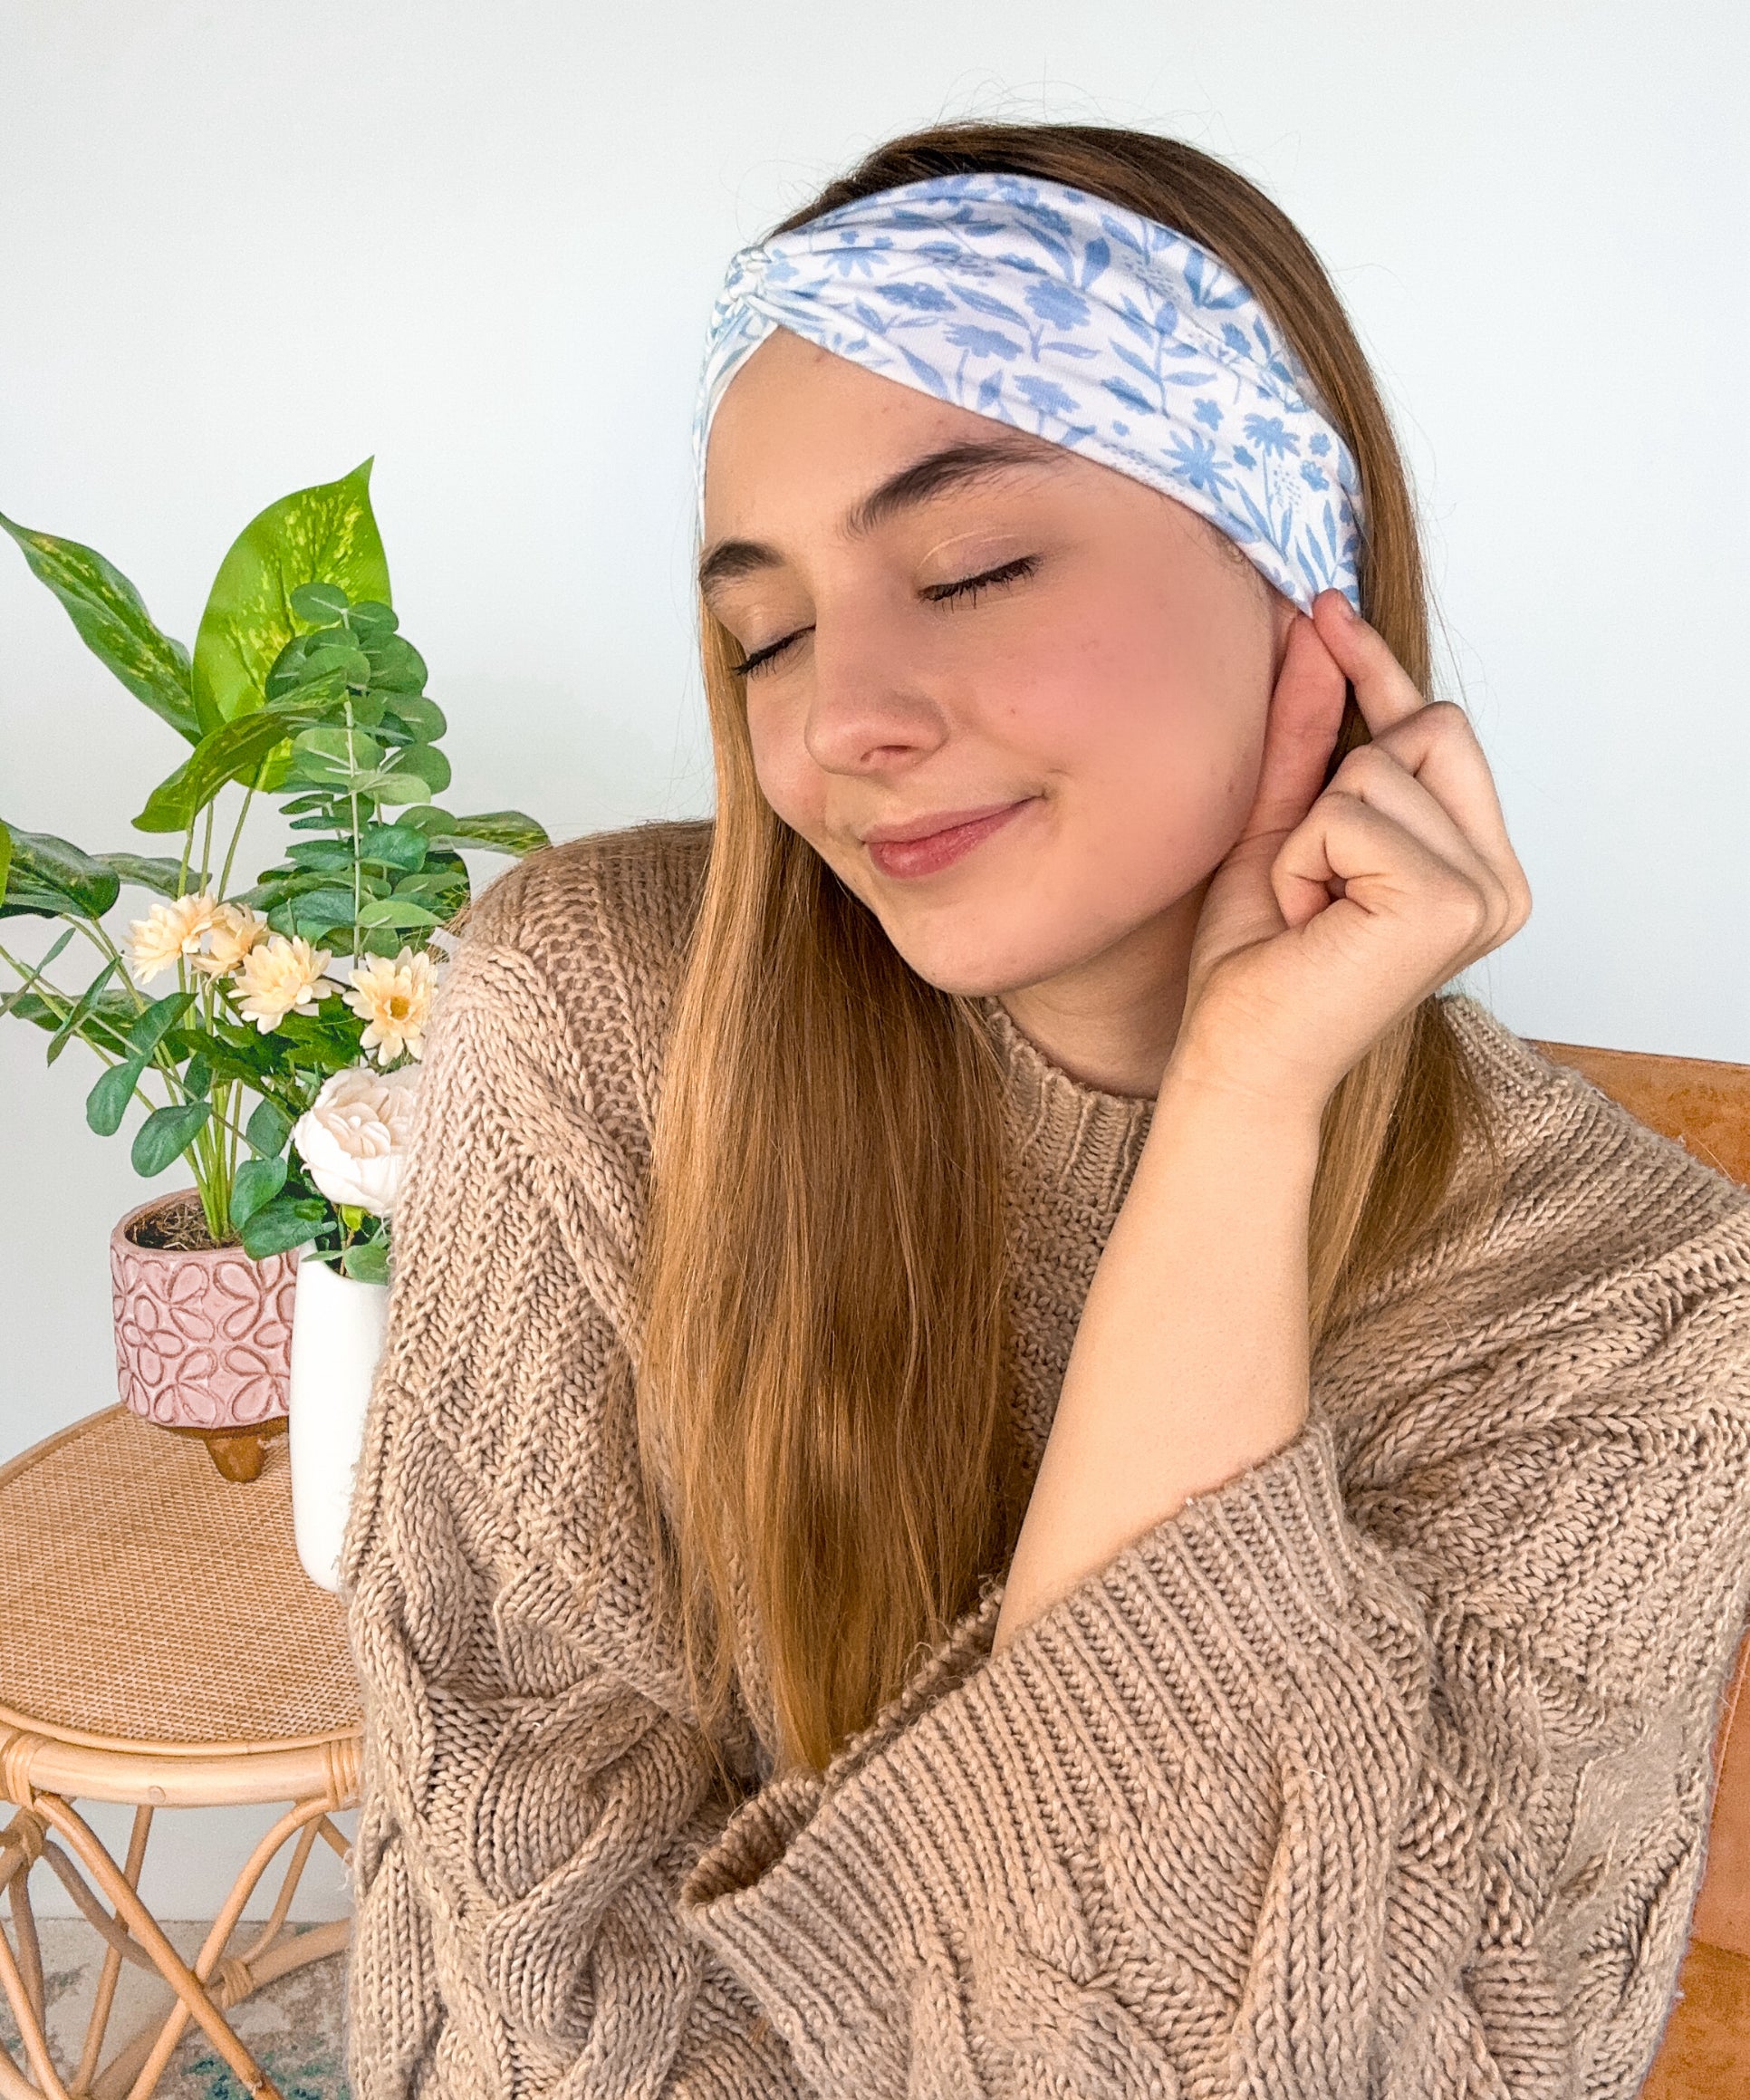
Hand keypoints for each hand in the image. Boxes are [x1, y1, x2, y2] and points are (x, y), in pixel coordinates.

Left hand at [1170, 589, 1531, 1118]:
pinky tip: (1308, 920)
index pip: (1437, 731)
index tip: (1325, 608)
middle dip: (1340, 782)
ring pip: (1380, 766)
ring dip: (1312, 833)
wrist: (1238, 1061)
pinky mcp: (1449, 902)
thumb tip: (1312, 629)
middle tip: (1311, 875)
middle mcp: (1500, 881)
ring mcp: (1485, 892)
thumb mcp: (1280, 829)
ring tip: (1307, 908)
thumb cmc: (1257, 966)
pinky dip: (1307, 857)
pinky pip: (1354, 811)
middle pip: (1426, 728)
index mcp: (1478, 866)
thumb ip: (1309, 738)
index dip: (1376, 667)